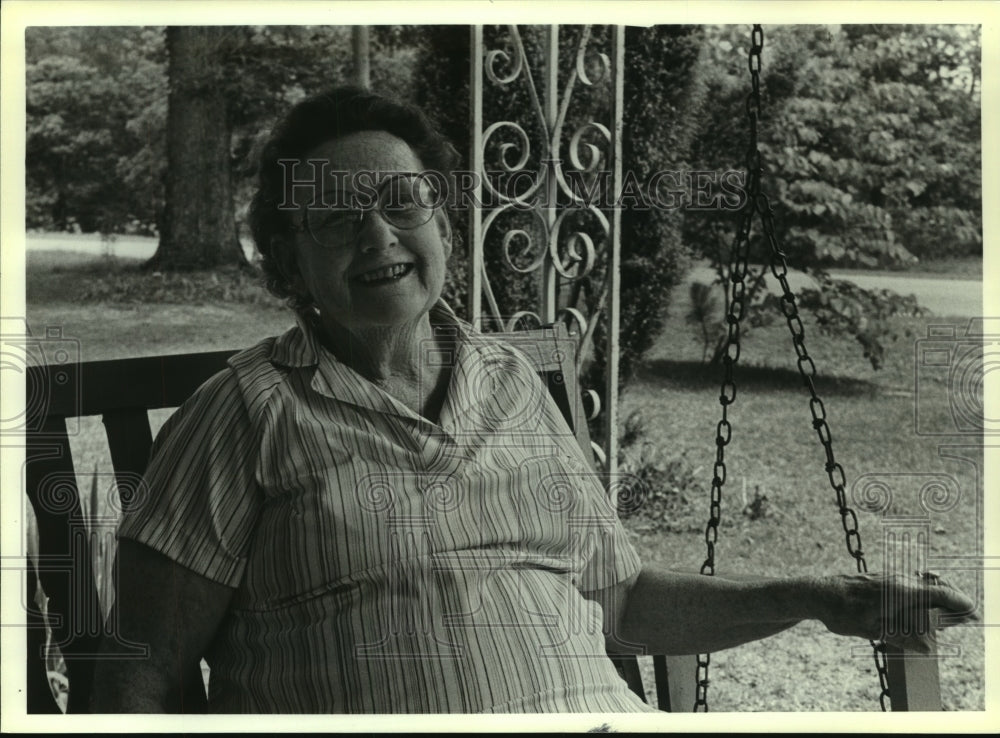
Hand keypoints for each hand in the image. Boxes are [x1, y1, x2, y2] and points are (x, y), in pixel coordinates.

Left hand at [816, 571, 976, 652]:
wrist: (818, 593)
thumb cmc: (843, 613)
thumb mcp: (873, 630)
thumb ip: (902, 637)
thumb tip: (926, 648)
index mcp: (900, 591)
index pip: (939, 593)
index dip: (958, 603)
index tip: (971, 613)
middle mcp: (897, 580)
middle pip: (935, 585)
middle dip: (952, 598)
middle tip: (963, 615)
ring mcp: (889, 576)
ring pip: (922, 582)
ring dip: (937, 595)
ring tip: (945, 613)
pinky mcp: (881, 578)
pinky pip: (909, 582)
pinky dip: (922, 592)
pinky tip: (921, 605)